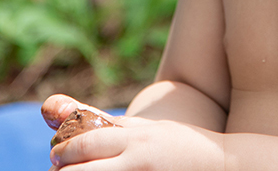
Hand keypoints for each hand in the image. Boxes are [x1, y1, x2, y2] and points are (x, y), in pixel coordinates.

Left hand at [42, 96, 223, 170]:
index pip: (88, 143)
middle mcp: (138, 160)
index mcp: (136, 138)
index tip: (55, 156)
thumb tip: (72, 112)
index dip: (65, 152)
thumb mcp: (146, 128)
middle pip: (88, 169)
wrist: (222, 163)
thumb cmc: (179, 143)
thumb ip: (111, 124)